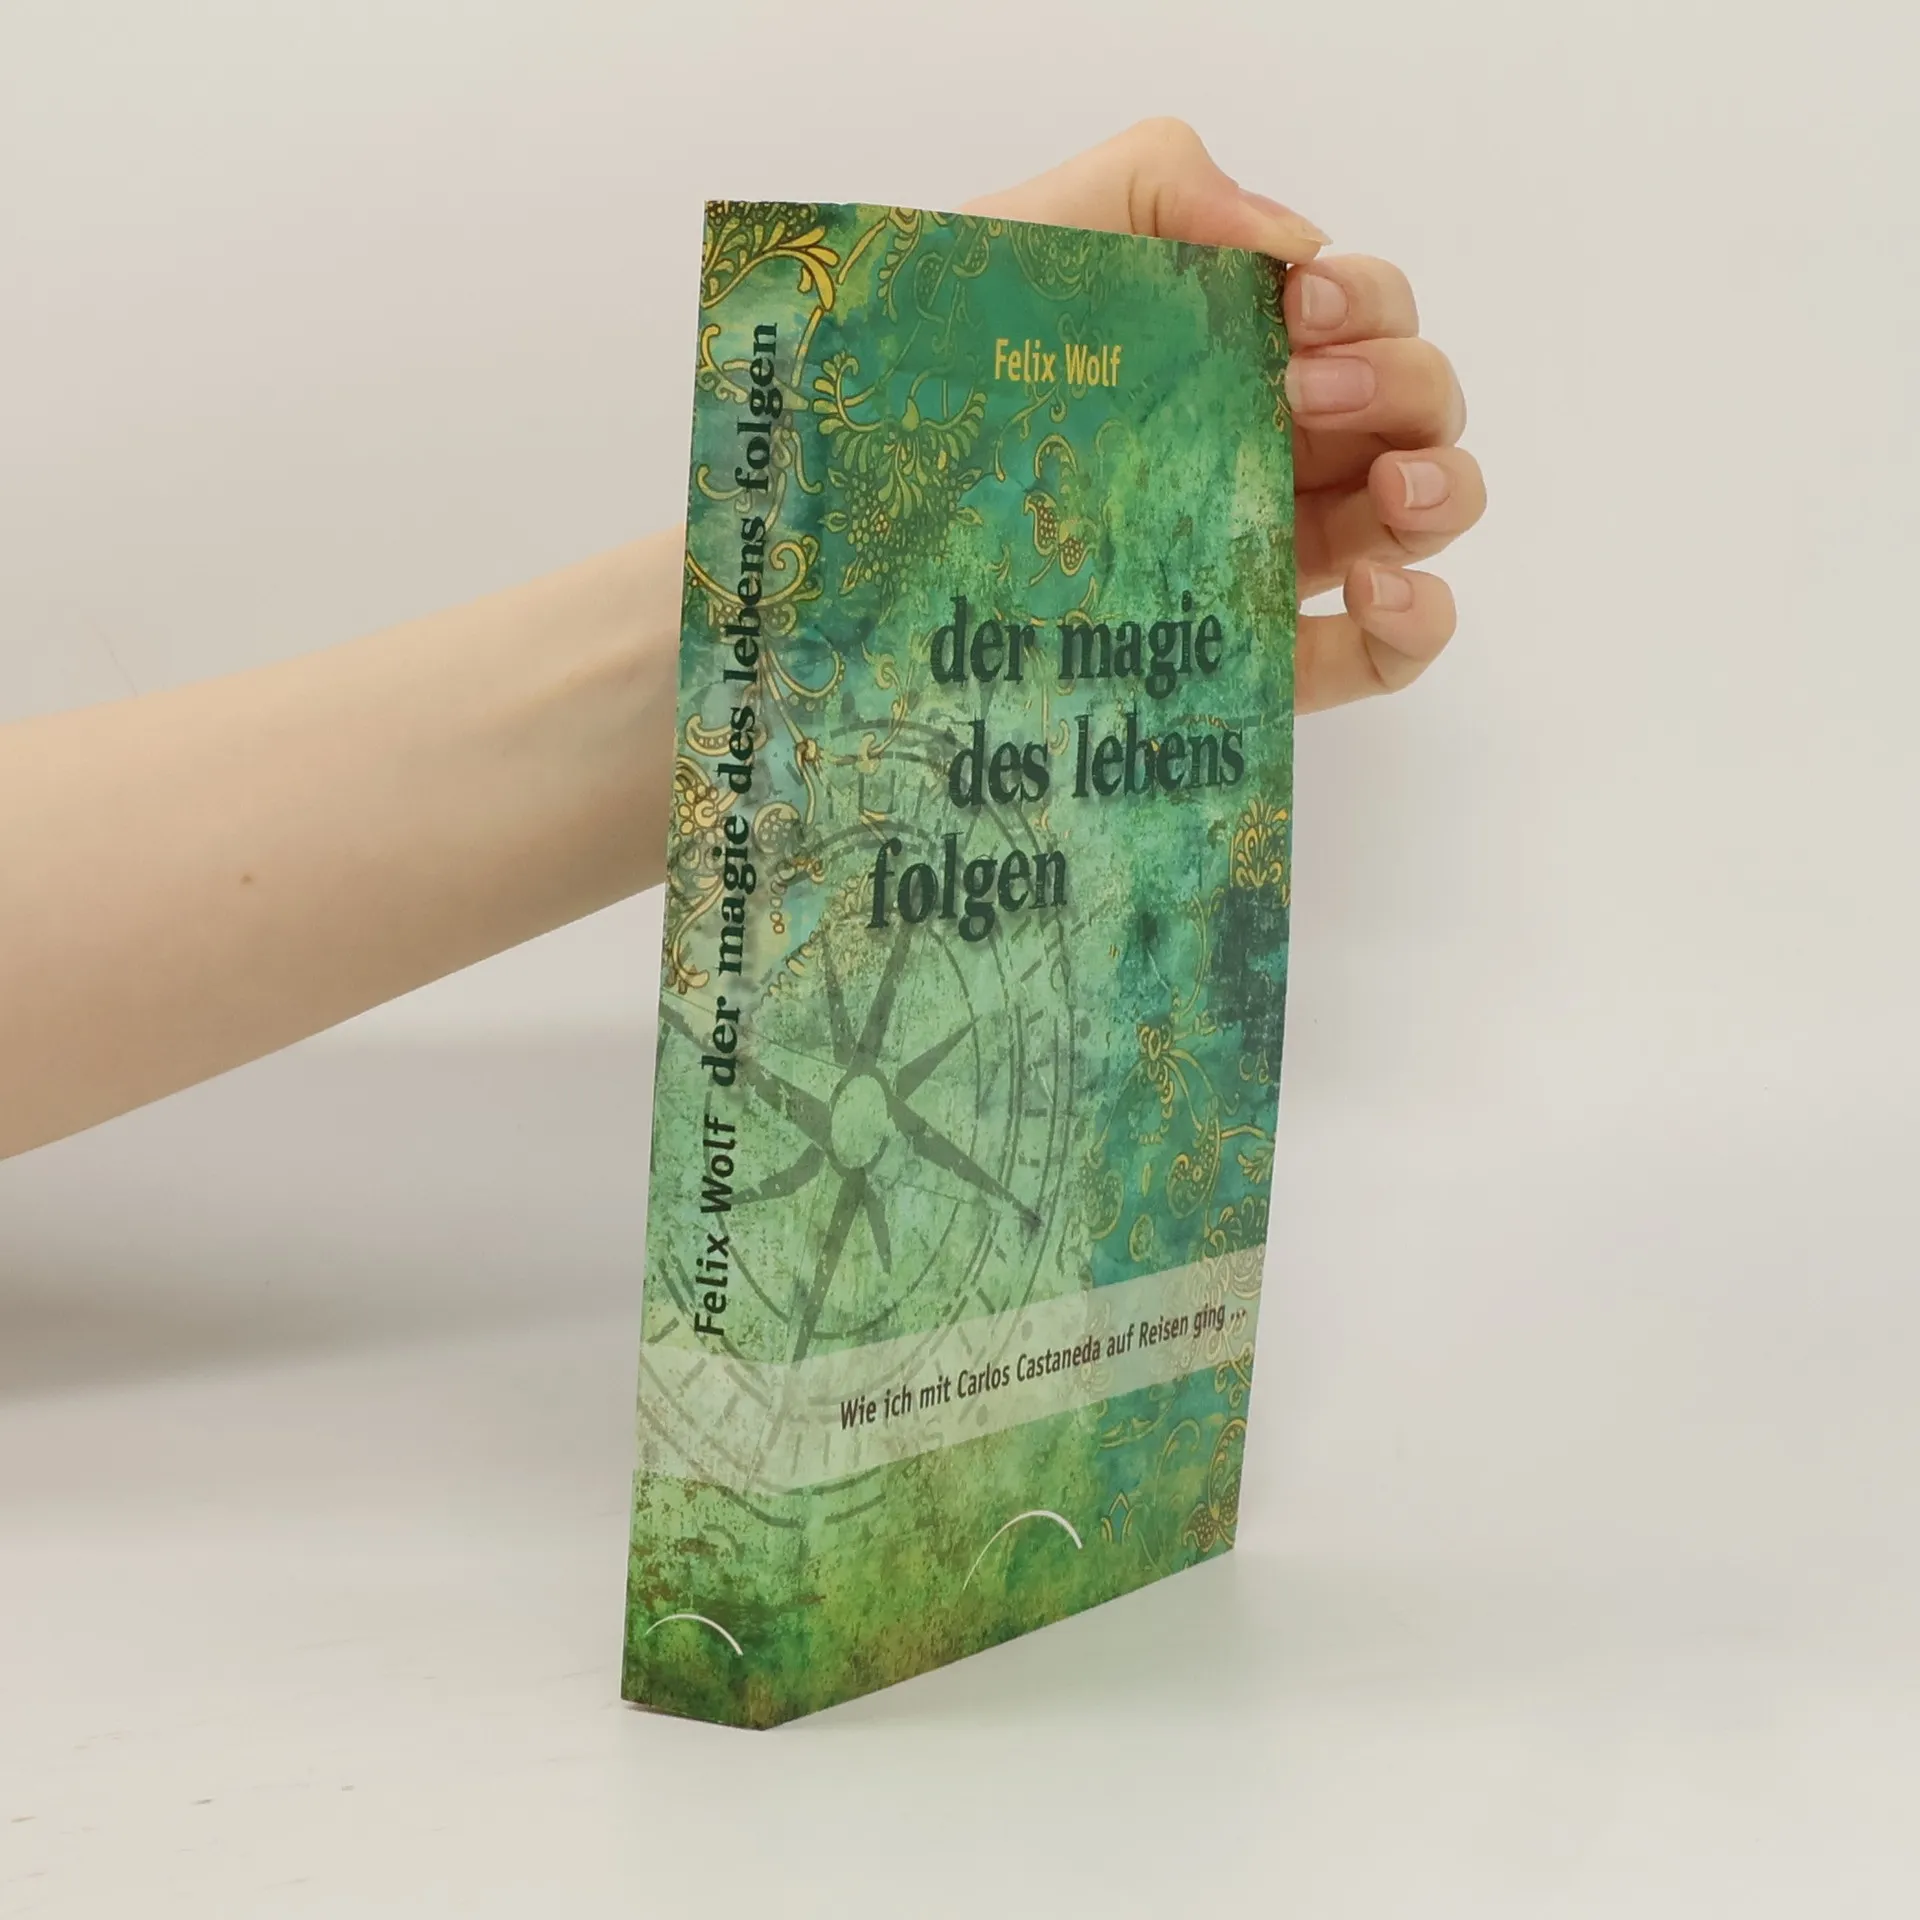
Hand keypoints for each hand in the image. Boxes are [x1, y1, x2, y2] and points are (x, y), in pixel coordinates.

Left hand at [965, 120, 1483, 712]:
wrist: (848, 510)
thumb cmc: (931, 375)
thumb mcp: (1033, 235)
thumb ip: (1160, 180)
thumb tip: (1294, 242)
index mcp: (1227, 354)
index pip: (1357, 314)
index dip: (1365, 301)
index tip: (1302, 307)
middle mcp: (1262, 449)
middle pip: (1411, 405)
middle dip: (1400, 383)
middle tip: (1305, 393)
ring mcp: (1264, 556)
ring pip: (1418, 517)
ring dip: (1442, 488)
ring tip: (1390, 490)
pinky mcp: (1253, 662)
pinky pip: (1382, 652)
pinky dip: (1420, 619)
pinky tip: (1382, 591)